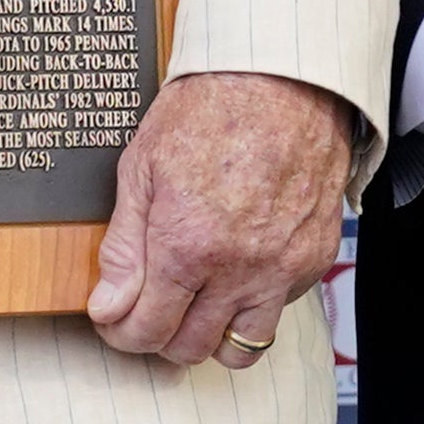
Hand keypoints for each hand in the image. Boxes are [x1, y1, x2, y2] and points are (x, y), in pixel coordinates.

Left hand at [88, 72, 354, 366]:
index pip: (145, 330)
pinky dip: (255, 303)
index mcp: (188, 246)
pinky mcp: (315, 255)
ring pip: (242, 347)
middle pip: (190, 348)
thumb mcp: (143, 166)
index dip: (120, 332)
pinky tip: (238, 268)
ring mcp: (284, 266)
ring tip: (196, 304)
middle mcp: (240, 268)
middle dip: (159, 337)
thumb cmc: (212, 106)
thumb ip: (123, 246)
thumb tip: (108, 305)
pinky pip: (281, 309)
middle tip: (150, 308)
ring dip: (211, 335)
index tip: (115, 317)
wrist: (284, 75)